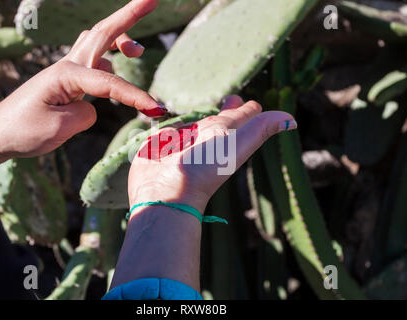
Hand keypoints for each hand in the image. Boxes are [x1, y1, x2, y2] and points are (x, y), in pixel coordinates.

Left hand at [0, 0, 164, 172]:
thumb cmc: (23, 131)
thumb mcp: (57, 128)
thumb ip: (85, 114)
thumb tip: (93, 106)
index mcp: (65, 75)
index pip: (110, 82)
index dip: (135, 95)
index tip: (156, 109)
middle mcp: (68, 66)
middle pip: (103, 33)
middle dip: (129, 15)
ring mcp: (67, 70)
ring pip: (98, 41)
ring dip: (120, 35)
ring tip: (139, 50)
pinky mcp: (67, 80)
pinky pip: (95, 60)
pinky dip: (111, 58)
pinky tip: (117, 67)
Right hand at [128, 95, 297, 215]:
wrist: (167, 190)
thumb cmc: (206, 166)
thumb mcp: (238, 144)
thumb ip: (260, 128)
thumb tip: (293, 121)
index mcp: (224, 134)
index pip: (240, 117)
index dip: (246, 108)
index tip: (250, 102)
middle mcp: (204, 139)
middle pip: (217, 120)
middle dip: (224, 109)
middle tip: (229, 99)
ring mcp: (181, 143)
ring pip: (190, 123)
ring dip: (194, 118)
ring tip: (199, 114)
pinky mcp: (157, 146)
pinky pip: (164, 130)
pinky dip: (166, 128)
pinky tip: (167, 127)